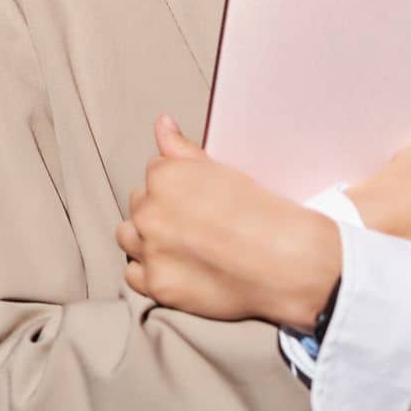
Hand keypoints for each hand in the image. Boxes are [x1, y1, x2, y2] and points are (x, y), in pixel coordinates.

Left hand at [115, 114, 341, 327]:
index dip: (177, 186)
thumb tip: (162, 124)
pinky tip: (174, 266)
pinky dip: (148, 271)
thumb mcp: (221, 170)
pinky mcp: (156, 286)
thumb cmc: (259, 213)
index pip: (154, 172)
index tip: (196, 199)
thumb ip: (181, 148)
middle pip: (139, 203)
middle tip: (192, 222)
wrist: (283, 261)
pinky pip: (133, 274)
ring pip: (128, 236)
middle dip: (159, 210)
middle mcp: (150, 211)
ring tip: (178, 243)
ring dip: (146, 238)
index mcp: (164, 176)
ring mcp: (151, 250)